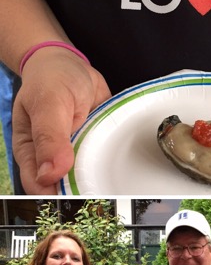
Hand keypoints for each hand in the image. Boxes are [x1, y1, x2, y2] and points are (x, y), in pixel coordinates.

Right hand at [12, 48, 111, 192]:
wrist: (70, 64)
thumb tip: (50, 174)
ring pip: (88, 178)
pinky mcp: (95, 147)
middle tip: (105, 196)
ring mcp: (76, 153)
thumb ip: (49, 138)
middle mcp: (53, 157)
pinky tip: (125, 170)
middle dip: (83, 194)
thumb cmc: (51, 80)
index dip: (58, 196)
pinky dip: (113, 165)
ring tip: (117, 184)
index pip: (40, 186)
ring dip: (101, 181)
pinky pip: (105, 162)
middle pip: (66, 188)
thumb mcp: (48, 104)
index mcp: (31, 152)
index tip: (81, 200)